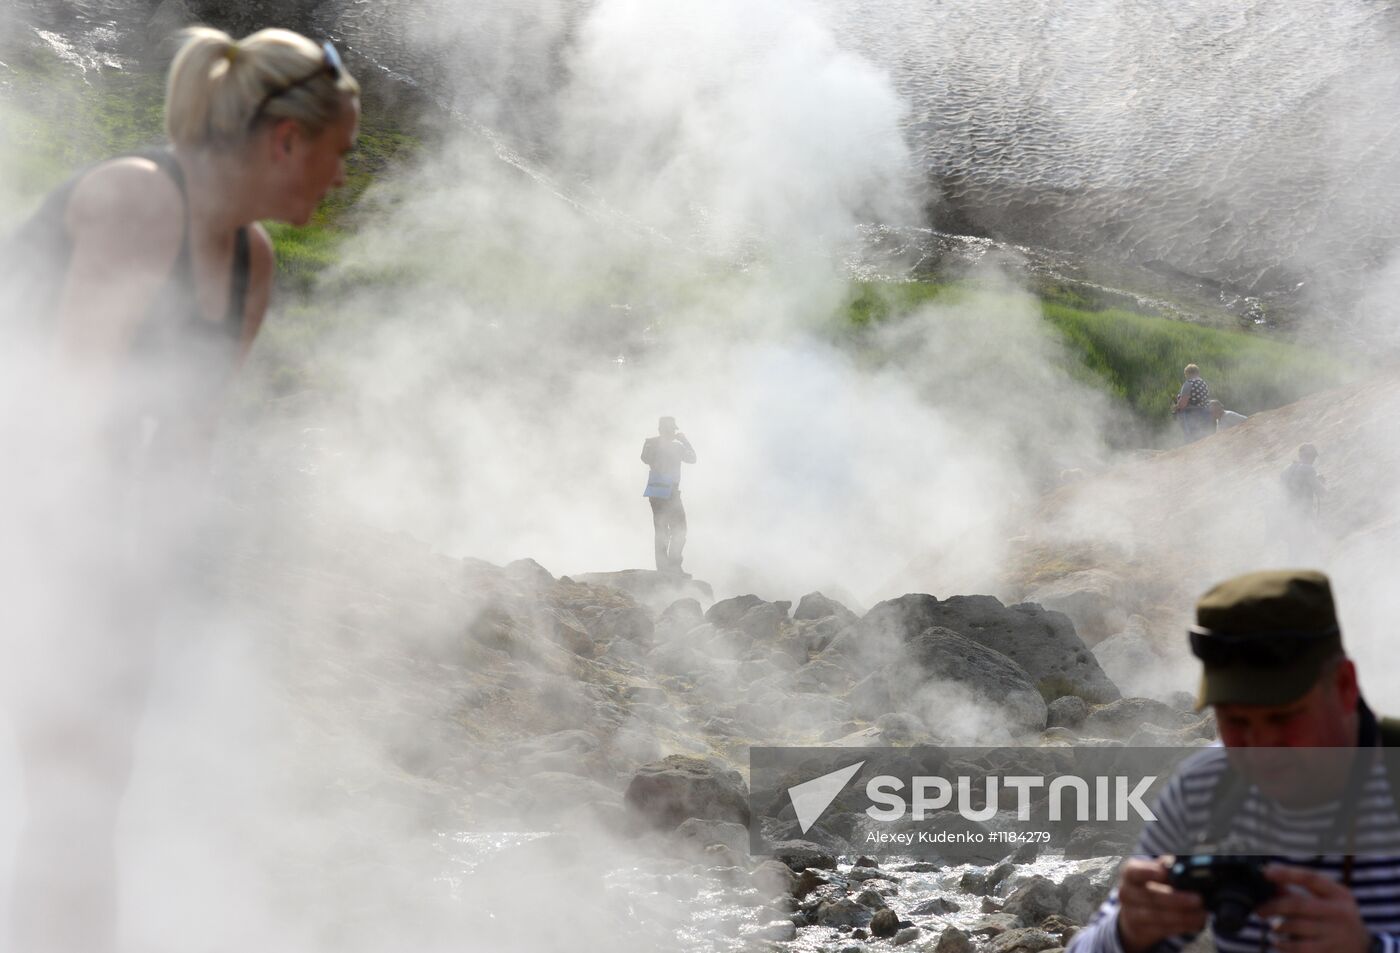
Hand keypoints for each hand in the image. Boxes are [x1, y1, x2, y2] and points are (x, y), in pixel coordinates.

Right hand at [1115, 857, 1206, 952]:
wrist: (1135, 911)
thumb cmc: (1151, 885)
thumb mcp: (1154, 872)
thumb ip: (1167, 867)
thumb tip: (1180, 864)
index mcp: (1130, 874)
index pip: (1135, 871)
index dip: (1148, 872)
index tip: (1164, 872)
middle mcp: (1127, 893)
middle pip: (1151, 896)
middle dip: (1176, 899)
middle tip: (1198, 899)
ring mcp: (1132, 914)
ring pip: (1158, 916)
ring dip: (1183, 916)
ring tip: (1201, 914)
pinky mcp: (1142, 930)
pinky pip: (1163, 930)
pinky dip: (1182, 927)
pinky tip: (1196, 923)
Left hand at [1256, 864, 1370, 952]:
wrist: (1364, 948)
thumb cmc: (1338, 918)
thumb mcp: (1329, 900)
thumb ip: (1302, 891)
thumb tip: (1271, 883)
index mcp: (1339, 894)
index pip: (1311, 878)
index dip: (1287, 873)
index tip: (1266, 871)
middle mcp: (1339, 912)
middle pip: (1299, 904)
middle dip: (1273, 906)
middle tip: (1260, 910)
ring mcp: (1335, 934)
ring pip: (1296, 927)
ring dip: (1278, 926)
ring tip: (1274, 927)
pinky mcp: (1329, 951)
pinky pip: (1299, 948)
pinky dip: (1283, 945)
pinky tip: (1278, 942)